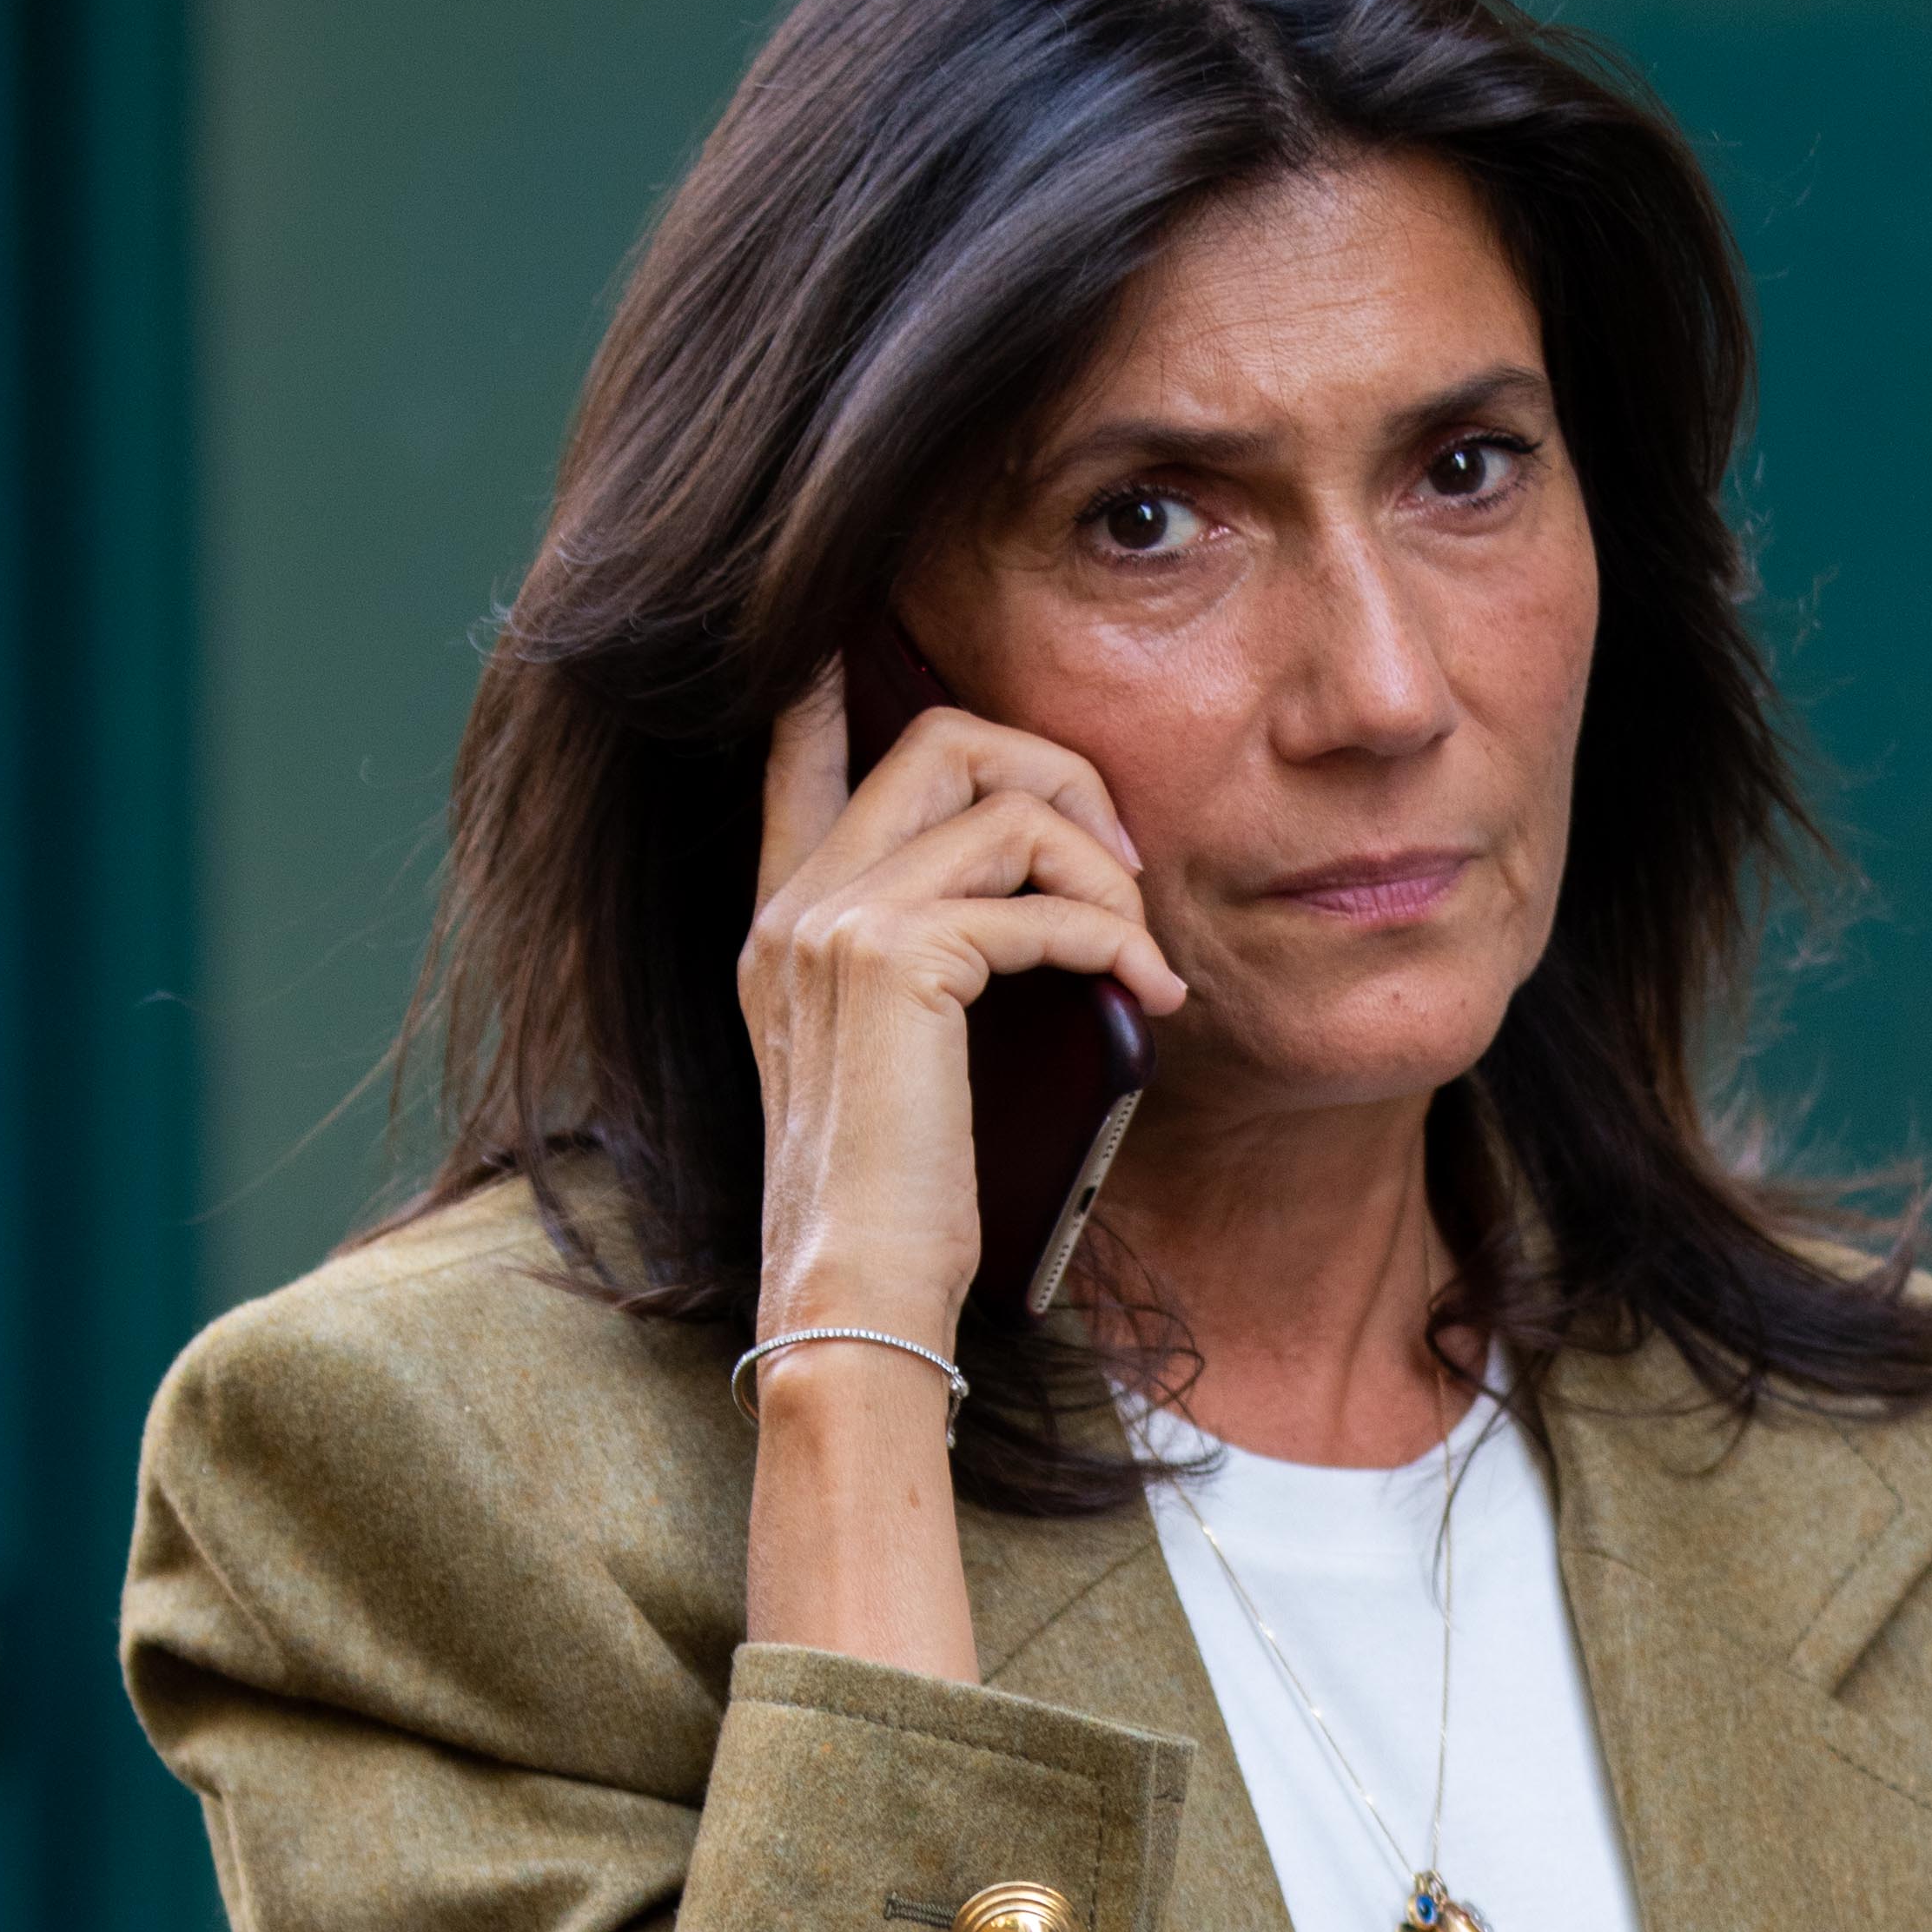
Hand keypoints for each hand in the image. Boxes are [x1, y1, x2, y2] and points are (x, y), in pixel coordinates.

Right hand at [742, 672, 1186, 1358]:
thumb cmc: (896, 1209)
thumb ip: (930, 972)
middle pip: (940, 737)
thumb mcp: (899, 1069)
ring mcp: (832, 926)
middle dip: (1060, 773)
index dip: (832, 685)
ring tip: (1142, 951)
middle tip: (1123, 868)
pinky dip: (1114, 935)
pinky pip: (1039, 902)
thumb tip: (1030, 908)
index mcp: (783, 926)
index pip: (796, 757)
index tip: (854, 635)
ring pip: (1002, 803)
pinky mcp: (894, 965)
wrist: (854, 1297)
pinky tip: (1148, 994)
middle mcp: (794, 907)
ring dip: (1104, 865)